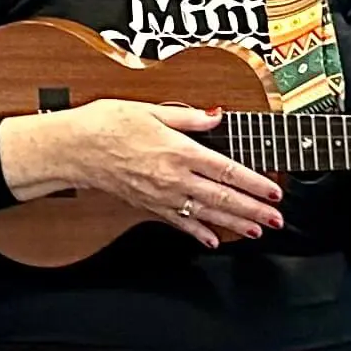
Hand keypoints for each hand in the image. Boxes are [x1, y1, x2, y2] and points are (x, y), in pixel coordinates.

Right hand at [0, 100, 282, 250]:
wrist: (74, 149)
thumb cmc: (106, 124)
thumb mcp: (148, 110)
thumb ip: (186, 117)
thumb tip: (216, 115)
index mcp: (179, 151)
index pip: (226, 169)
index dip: (253, 182)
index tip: (273, 191)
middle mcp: (174, 178)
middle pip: (222, 197)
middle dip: (253, 210)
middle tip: (277, 218)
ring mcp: (161, 195)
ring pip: (206, 213)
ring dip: (234, 223)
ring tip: (258, 230)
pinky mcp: (148, 205)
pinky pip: (178, 222)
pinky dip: (197, 232)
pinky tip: (212, 240)